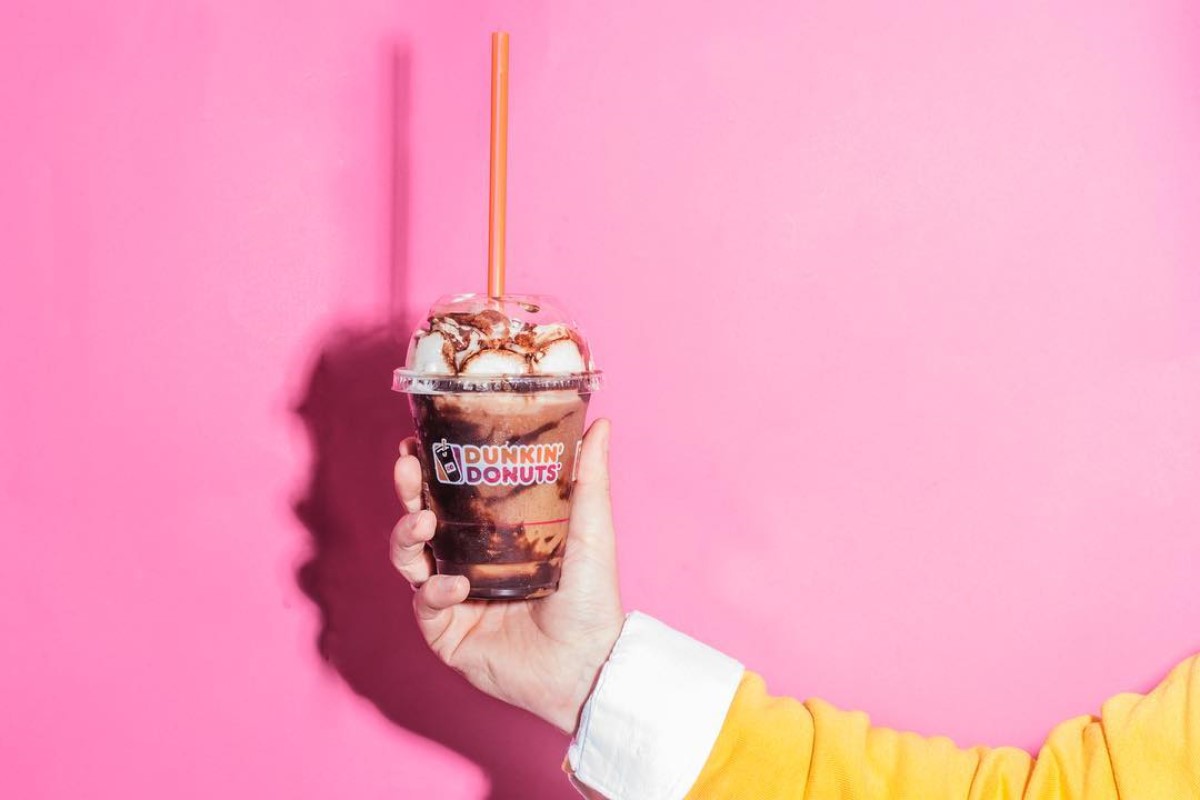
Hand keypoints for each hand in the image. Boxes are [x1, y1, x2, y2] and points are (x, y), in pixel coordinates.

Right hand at [390, 419, 623, 733]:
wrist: (589, 664)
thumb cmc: (591, 599)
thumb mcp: (591, 529)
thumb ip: (589, 478)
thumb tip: (602, 422)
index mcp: (494, 535)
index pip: (452, 495)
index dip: (431, 470)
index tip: (418, 441)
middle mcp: (468, 562)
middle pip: (421, 519)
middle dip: (408, 492)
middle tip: (407, 467)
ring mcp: (454, 597)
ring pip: (410, 559)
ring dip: (406, 536)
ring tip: (422, 523)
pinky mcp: (447, 633)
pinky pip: (425, 605)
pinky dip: (435, 591)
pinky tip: (455, 587)